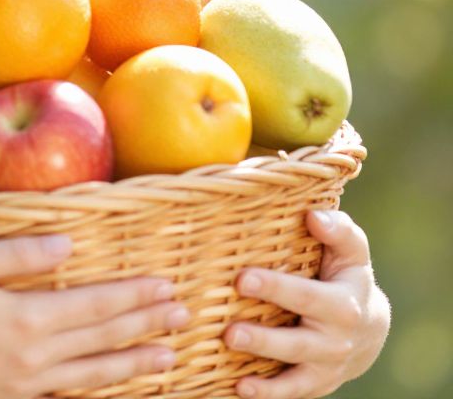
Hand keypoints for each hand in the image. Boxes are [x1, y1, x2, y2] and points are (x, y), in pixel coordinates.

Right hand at [0, 233, 190, 398]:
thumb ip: (20, 251)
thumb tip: (68, 243)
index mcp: (28, 318)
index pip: (97, 305)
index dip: (134, 296)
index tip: (165, 286)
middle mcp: (35, 356)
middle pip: (104, 338)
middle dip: (146, 325)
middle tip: (182, 314)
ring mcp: (25, 385)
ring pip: (93, 374)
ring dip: (134, 363)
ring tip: (168, 358)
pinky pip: (66, 396)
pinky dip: (97, 390)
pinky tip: (109, 387)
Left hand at [224, 209, 390, 397]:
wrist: (369, 328)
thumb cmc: (347, 275)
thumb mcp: (352, 250)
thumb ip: (338, 230)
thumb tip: (314, 216)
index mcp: (343, 305)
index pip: (306, 297)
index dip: (276, 288)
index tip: (242, 278)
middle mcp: (337, 342)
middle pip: (298, 343)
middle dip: (263, 338)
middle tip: (229, 331)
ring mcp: (326, 367)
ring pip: (294, 373)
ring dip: (261, 369)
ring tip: (229, 355)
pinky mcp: (314, 384)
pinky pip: (292, 393)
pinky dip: (267, 394)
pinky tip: (239, 388)